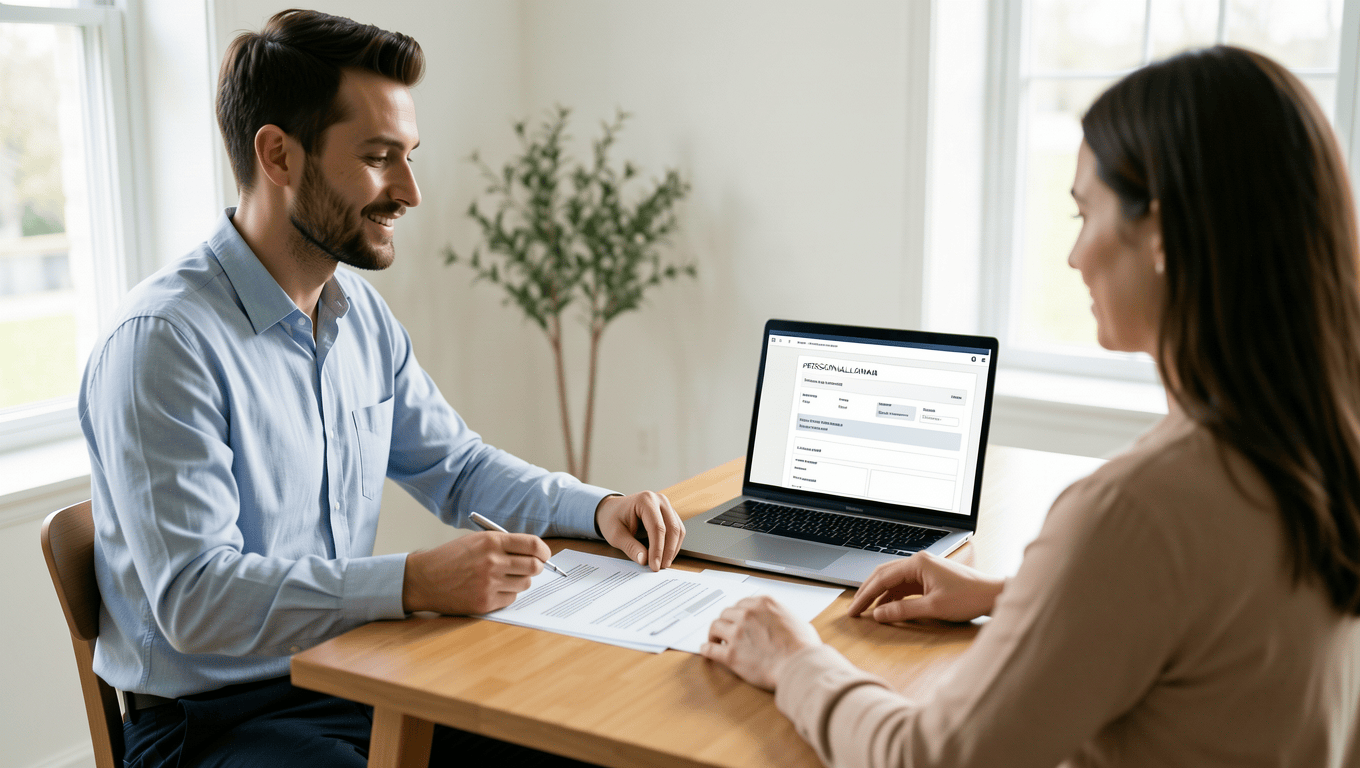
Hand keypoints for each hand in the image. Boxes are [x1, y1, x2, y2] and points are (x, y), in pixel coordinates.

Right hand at [402, 531, 548, 614]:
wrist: (423, 579)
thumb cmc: (450, 558)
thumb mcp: (476, 540)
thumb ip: (503, 544)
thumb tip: (533, 551)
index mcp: (492, 542)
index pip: (533, 545)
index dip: (544, 551)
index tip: (544, 554)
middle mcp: (493, 562)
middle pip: (534, 566)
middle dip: (536, 566)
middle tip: (529, 567)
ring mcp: (489, 584)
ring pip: (525, 584)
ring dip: (520, 581)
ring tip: (504, 577)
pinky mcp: (485, 602)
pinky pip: (511, 599)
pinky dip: (507, 594)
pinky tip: (492, 589)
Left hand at [595, 491, 684, 570]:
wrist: (612, 510)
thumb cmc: (612, 519)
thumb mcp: (616, 535)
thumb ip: (630, 547)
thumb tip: (644, 560)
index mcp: (644, 500)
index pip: (657, 527)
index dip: (658, 549)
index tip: (654, 566)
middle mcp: (659, 500)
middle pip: (672, 528)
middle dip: (668, 551)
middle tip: (660, 567)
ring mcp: (666, 505)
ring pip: (678, 530)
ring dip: (673, 549)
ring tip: (662, 564)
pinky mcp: (669, 513)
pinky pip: (677, 530)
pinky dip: (673, 544)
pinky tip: (665, 556)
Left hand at [701, 595, 821, 690]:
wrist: (800, 667)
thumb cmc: (804, 648)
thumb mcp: (798, 622)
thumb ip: (784, 618)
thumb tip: (784, 624)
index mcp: (764, 604)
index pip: (742, 603)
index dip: (739, 613)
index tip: (737, 619)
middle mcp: (748, 614)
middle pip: (727, 613)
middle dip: (726, 621)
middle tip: (727, 630)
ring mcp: (737, 633)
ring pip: (715, 626)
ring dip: (715, 633)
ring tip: (715, 640)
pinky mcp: (731, 654)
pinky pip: (710, 649)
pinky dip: (707, 649)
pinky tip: (707, 651)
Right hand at [847, 551, 1004, 622]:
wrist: (994, 595)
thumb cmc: (969, 598)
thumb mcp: (933, 608)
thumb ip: (903, 610)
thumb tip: (878, 614)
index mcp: (918, 563)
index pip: (882, 578)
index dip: (865, 595)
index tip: (854, 610)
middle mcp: (919, 562)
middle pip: (883, 575)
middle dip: (867, 592)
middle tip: (854, 610)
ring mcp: (924, 569)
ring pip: (893, 580)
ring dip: (879, 595)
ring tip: (866, 610)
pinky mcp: (929, 578)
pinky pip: (904, 586)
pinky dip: (893, 596)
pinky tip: (886, 608)